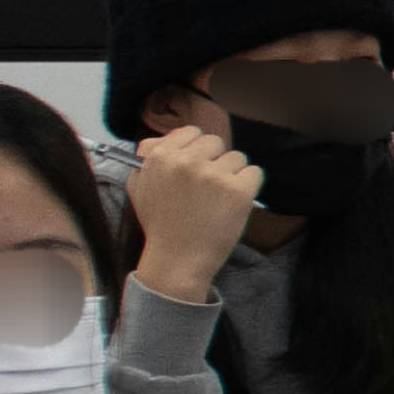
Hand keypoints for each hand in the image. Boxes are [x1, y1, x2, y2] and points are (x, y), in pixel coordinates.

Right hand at [123, 121, 264, 299]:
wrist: (177, 261)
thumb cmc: (160, 225)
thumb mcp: (139, 186)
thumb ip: (148, 157)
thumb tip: (164, 138)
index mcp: (161, 156)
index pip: (192, 132)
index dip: (197, 150)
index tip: (197, 167)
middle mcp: (187, 161)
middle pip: (216, 142)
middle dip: (215, 161)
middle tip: (207, 189)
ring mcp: (214, 175)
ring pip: (237, 158)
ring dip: (232, 175)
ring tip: (217, 200)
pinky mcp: (238, 190)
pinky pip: (254, 173)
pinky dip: (249, 187)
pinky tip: (233, 204)